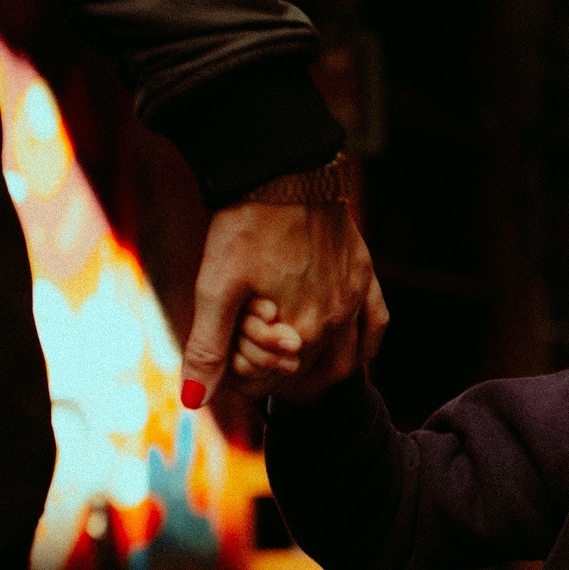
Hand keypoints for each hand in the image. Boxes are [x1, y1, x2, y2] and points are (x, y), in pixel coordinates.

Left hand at [179, 161, 387, 406]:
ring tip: (288, 363)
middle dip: (274, 372)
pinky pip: (376, 326)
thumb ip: (207, 348)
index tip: (222, 355)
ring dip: (317, 372)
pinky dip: (365, 346)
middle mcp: (335, 321)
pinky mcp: (364, 276)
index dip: (240, 378)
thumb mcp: (215, 288)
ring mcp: (354, 299)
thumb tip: (192, 400)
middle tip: (246, 351)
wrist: (282, 170)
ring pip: (345, 362)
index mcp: (300, 330)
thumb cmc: (243, 226)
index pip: (271, 383)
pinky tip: (350, 353)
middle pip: (305, 374)